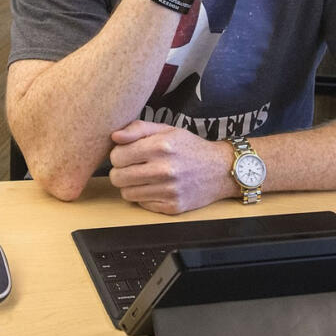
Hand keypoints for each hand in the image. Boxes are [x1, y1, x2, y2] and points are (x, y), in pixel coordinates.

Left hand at [108, 120, 234, 213]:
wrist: (221, 170)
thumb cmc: (190, 147)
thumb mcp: (167, 130)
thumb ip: (138, 129)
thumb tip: (114, 136)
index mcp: (161, 146)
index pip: (117, 156)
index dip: (118, 154)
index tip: (127, 154)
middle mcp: (164, 169)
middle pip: (117, 177)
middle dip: (121, 171)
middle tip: (133, 167)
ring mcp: (169, 191)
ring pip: (127, 193)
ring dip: (131, 185)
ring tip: (144, 177)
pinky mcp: (172, 207)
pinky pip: (142, 204)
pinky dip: (144, 196)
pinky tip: (156, 187)